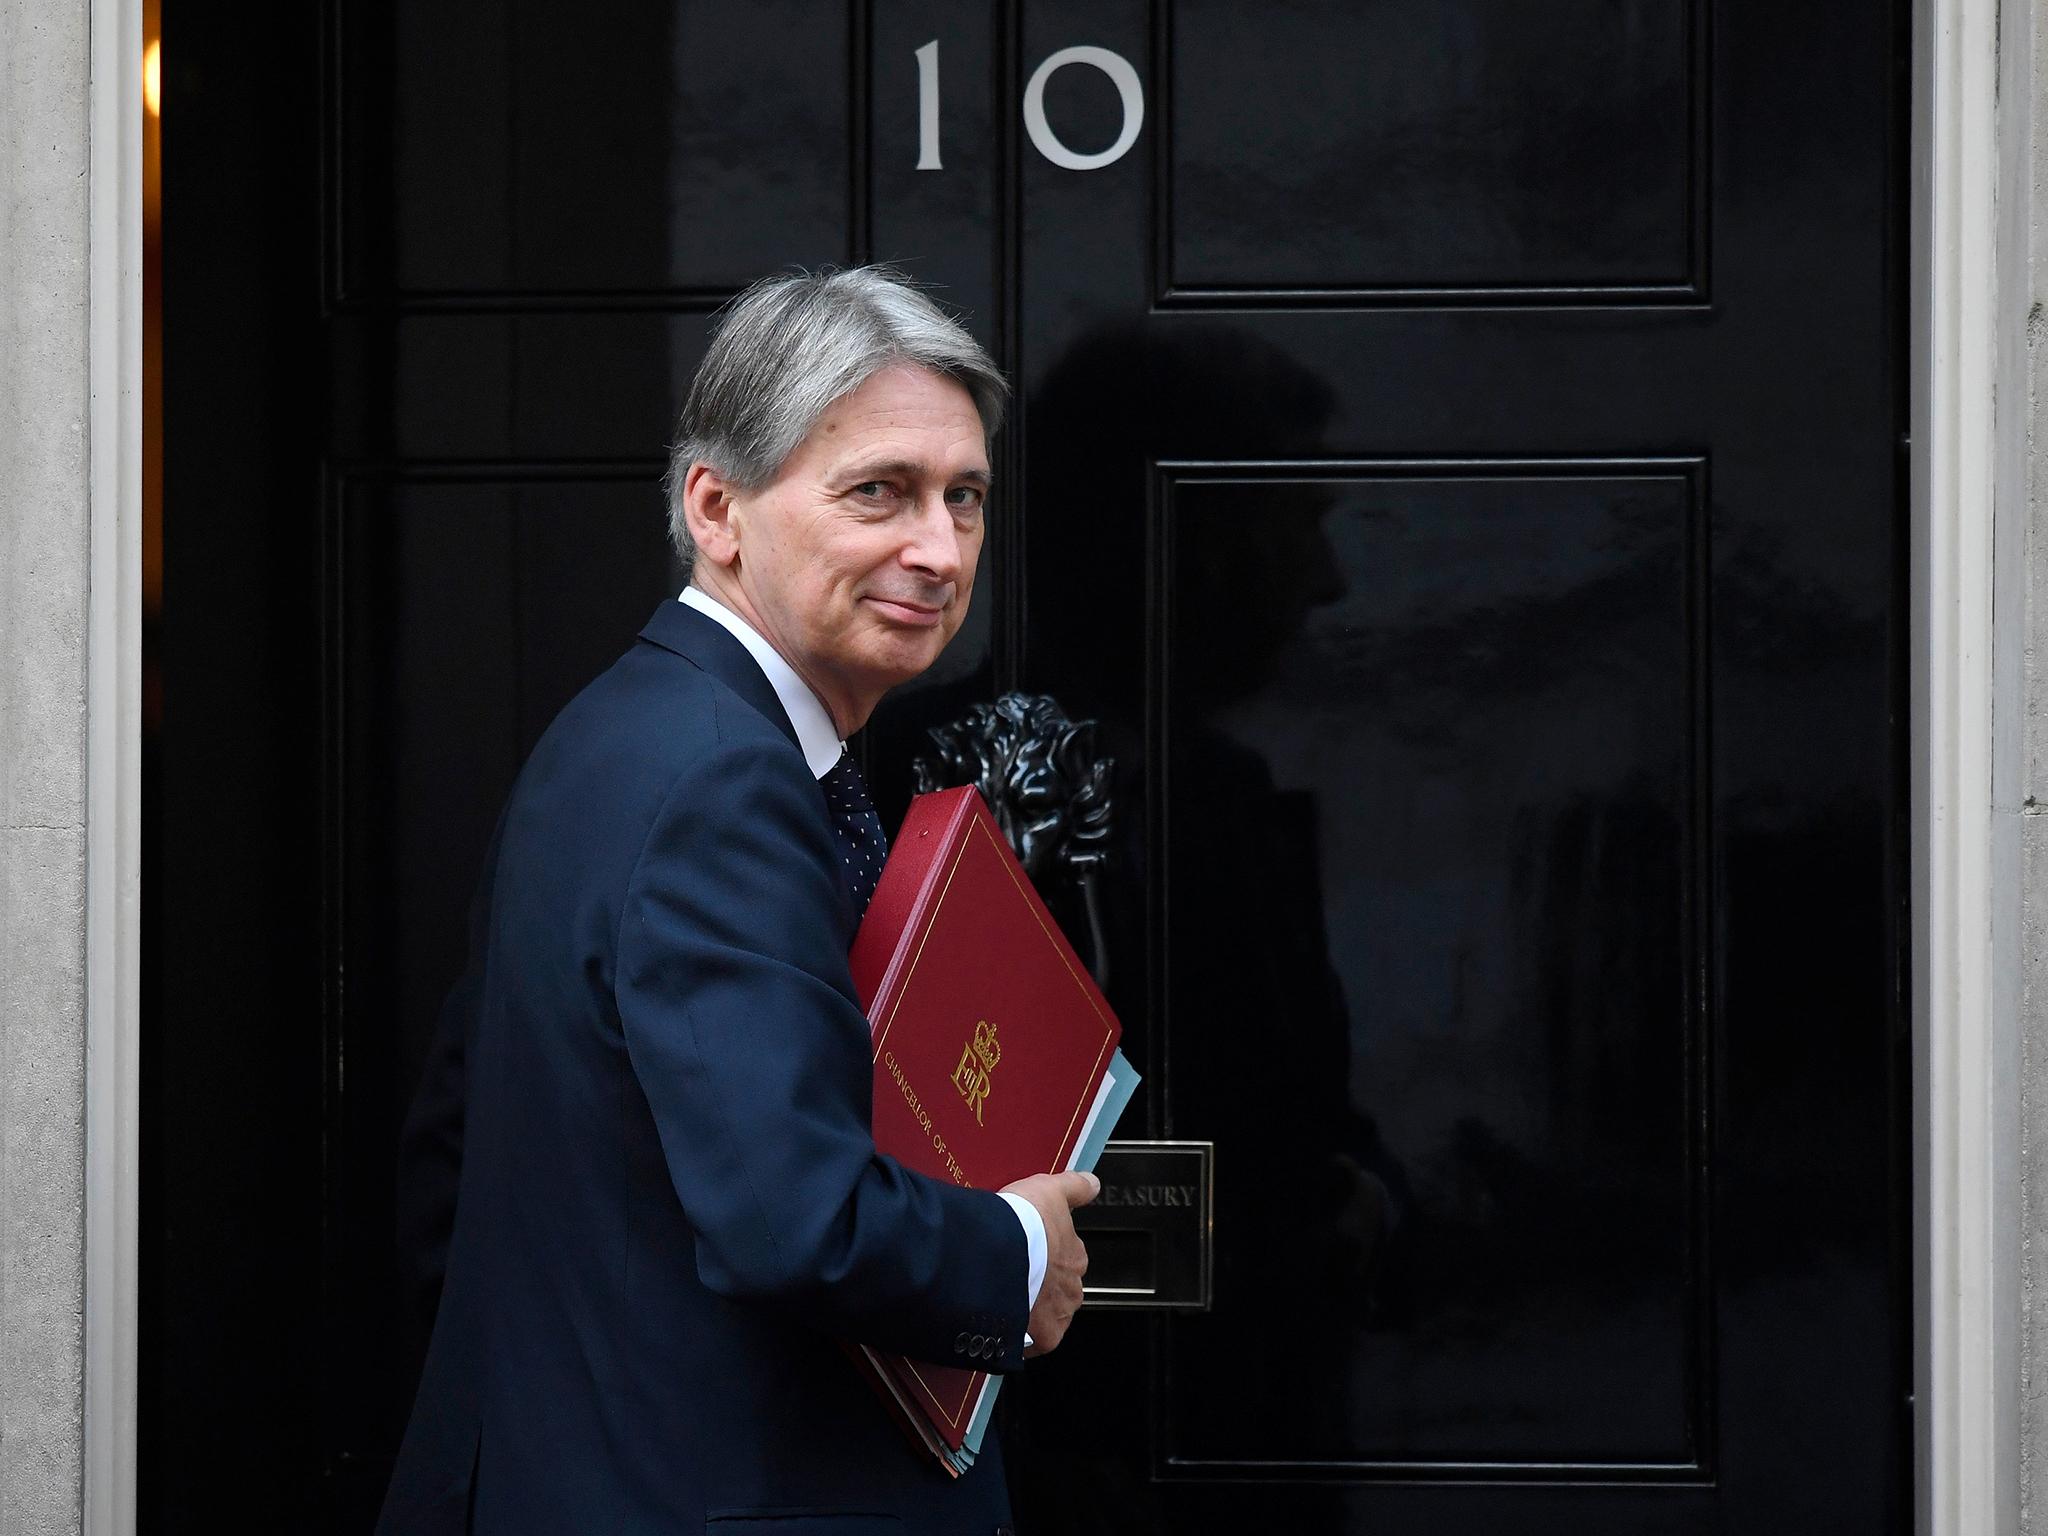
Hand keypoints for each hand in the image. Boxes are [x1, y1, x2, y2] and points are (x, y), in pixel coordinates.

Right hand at [1001, 1170, 1098, 1356]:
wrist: (997, 1255)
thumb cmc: (1022, 1224)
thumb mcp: (1050, 1190)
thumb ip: (1074, 1187)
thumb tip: (1093, 1184)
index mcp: (1076, 1256)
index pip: (1066, 1259)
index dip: (1044, 1255)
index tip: (1027, 1252)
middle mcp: (1072, 1288)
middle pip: (1057, 1290)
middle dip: (1039, 1285)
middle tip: (1012, 1275)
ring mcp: (1058, 1315)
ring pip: (1046, 1316)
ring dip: (1030, 1310)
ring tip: (1003, 1299)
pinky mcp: (1041, 1339)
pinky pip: (1032, 1343)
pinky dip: (1020, 1337)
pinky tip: (1003, 1326)